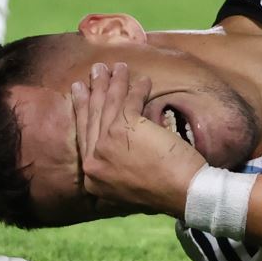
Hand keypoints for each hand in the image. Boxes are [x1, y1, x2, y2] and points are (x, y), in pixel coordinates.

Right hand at [70, 62, 204, 213]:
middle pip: (92, 116)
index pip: (83, 135)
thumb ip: (114, 168)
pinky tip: (143, 80)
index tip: (79, 92)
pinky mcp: (124, 129)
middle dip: (94, 89)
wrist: (181, 193)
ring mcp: (105, 144)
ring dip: (114, 82)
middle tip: (95, 71)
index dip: (82, 110)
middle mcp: (92, 161)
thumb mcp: (127, 185)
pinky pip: (129, 101)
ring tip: (118, 67)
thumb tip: (115, 148)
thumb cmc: (163, 190)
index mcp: (91, 177)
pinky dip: (138, 89)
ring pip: (108, 105)